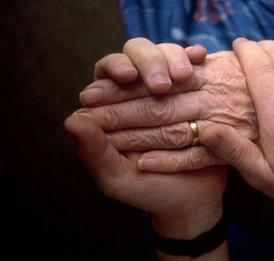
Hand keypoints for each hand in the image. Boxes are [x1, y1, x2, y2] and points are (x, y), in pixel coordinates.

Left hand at [67, 39, 227, 241]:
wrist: (192, 199)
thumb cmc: (149, 190)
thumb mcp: (117, 177)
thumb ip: (94, 151)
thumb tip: (72, 119)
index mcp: (114, 107)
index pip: (107, 72)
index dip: (115, 67)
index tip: (126, 75)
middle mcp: (140, 91)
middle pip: (139, 55)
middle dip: (150, 62)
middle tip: (161, 83)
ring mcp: (171, 89)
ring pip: (168, 56)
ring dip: (174, 58)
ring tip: (184, 74)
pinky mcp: (196, 92)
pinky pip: (196, 69)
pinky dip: (195, 59)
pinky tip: (200, 57)